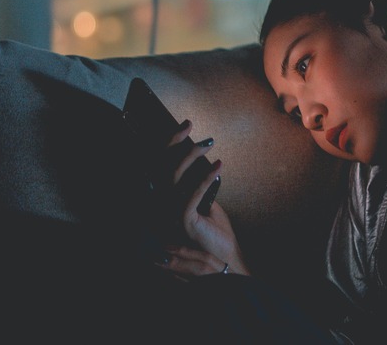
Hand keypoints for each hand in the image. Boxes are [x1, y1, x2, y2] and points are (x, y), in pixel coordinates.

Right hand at [156, 121, 249, 278]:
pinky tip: (218, 166)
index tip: (186, 126)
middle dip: (175, 143)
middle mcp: (162, 207)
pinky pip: (192, 194)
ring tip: (209, 144)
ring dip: (191, 156)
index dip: (170, 145)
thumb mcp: (206, 203)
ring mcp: (169, 215)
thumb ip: (199, 187)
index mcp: (165, 201)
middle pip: (161, 168)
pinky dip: (205, 178)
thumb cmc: (216, 233)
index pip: (160, 167)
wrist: (225, 260)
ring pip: (173, 177)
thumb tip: (201, 164)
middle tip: (191, 125)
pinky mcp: (183, 223)